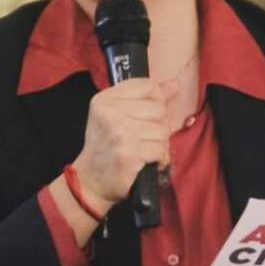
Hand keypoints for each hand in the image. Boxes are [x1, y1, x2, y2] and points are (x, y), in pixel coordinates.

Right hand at [73, 78, 178, 210]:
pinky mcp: (129, 153)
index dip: (156, 100)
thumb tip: (174, 84)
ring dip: (160, 144)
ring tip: (145, 151)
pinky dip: (160, 159)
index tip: (148, 116)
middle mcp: (110, 112)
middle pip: (158, 109)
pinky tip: (147, 162)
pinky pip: (161, 150)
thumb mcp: (116, 116)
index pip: (147, 86)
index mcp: (105, 99)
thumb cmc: (105, 147)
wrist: (89, 181)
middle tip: (144, 139)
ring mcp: (119, 133)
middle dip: (159, 126)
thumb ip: (145, 98)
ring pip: (162, 130)